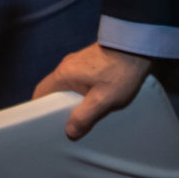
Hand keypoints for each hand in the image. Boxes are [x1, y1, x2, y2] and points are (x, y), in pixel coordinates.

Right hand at [33, 43, 152, 139]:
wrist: (137, 44)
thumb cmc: (120, 72)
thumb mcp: (103, 99)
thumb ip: (84, 117)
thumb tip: (69, 132)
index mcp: (64, 74)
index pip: (41, 92)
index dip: (41, 109)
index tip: (46, 125)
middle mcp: (67, 66)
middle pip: (54, 90)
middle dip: (59, 108)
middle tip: (69, 126)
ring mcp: (79, 62)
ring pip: (68, 85)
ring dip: (73, 100)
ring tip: (85, 117)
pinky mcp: (91, 61)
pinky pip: (80, 80)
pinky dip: (83, 92)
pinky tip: (96, 101)